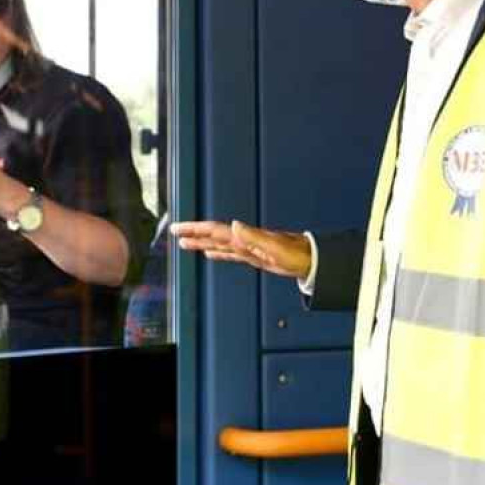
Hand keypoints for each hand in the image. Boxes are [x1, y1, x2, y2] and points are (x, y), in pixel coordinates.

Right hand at [171, 219, 311, 279]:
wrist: (310, 259)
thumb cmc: (296, 253)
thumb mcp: (274, 246)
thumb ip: (254, 236)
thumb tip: (234, 225)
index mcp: (244, 237)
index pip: (214, 230)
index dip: (195, 229)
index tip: (179, 228)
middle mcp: (243, 240)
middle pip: (212, 235)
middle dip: (193, 233)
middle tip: (174, 231)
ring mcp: (247, 247)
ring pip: (218, 244)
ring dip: (201, 243)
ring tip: (185, 242)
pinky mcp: (253, 256)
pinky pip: (229, 253)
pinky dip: (217, 253)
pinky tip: (211, 253)